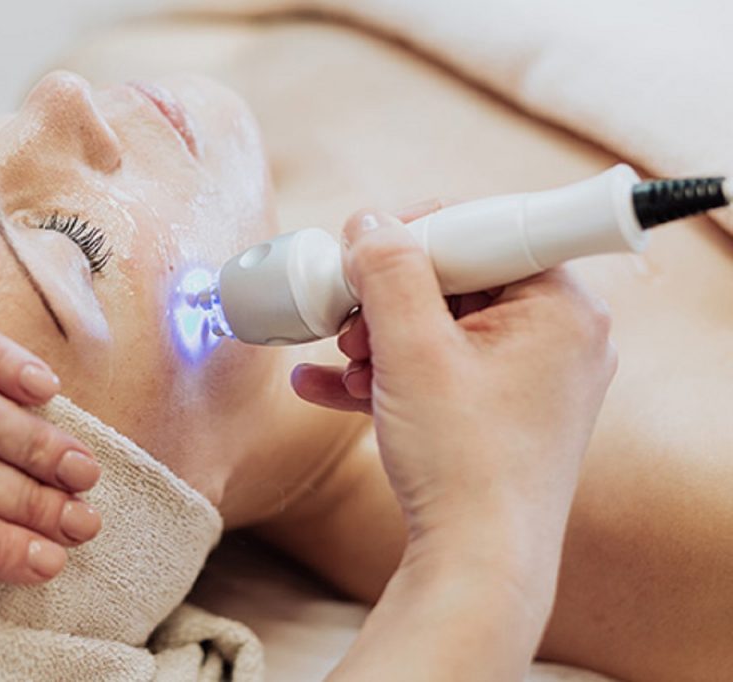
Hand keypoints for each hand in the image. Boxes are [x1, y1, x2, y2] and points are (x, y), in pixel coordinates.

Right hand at [293, 203, 615, 584]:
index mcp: (560, 306)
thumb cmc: (462, 460)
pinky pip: (442, 370)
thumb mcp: (414, 350)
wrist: (477, 564)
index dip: (415, 235)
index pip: (484, 230)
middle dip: (388, 298)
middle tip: (347, 317)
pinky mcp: (505, 410)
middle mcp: (559, 336)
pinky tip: (325, 383)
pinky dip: (390, 373)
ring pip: (443, 326)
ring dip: (381, 337)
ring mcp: (533, 377)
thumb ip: (389, 272)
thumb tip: (369, 222)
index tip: (363, 251)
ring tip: (344, 362)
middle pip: (459, 279)